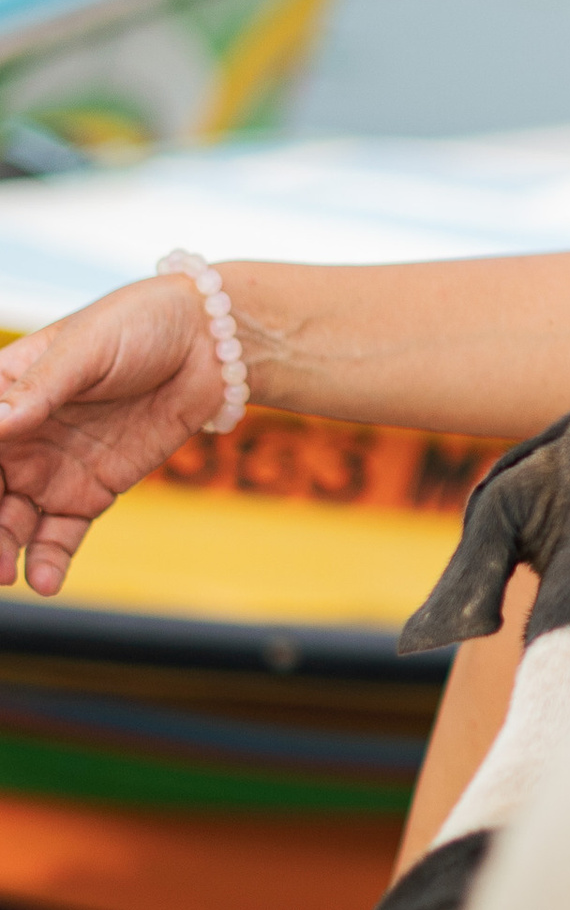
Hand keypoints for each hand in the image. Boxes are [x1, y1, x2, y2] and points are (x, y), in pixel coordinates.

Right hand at [0, 275, 231, 593]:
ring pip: (11, 522)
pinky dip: (48, 561)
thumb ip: (39, 389)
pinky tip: (44, 583)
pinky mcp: (91, 493)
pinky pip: (59, 536)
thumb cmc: (137, 326)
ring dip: (2, 551)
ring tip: (4, 577)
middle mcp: (17, 438)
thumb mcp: (85, 349)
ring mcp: (51, 469)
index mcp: (2, 394)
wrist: (209, 345)